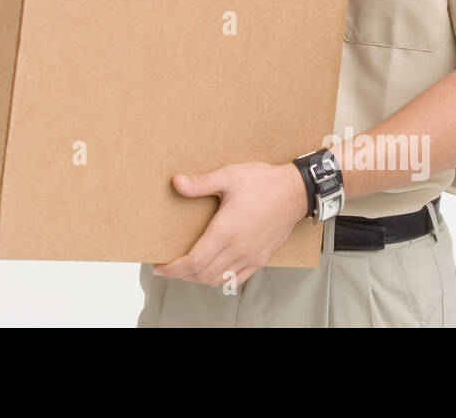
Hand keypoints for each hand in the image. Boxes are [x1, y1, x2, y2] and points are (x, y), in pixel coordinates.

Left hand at [151, 161, 309, 287]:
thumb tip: (176, 182)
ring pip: (218, 279)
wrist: (295, 191)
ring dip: (198, 278)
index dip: (173, 269)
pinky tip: (212, 270)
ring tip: (186, 268)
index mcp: (227, 231)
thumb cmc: (264, 182)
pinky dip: (219, 279)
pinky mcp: (260, 258)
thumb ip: (200, 183)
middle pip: (202, 274)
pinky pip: (237, 279)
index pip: (194, 262)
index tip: (160, 266)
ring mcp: (251, 256)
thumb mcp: (228, 176)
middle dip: (181, 274)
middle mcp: (238, 248)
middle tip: (168, 266)